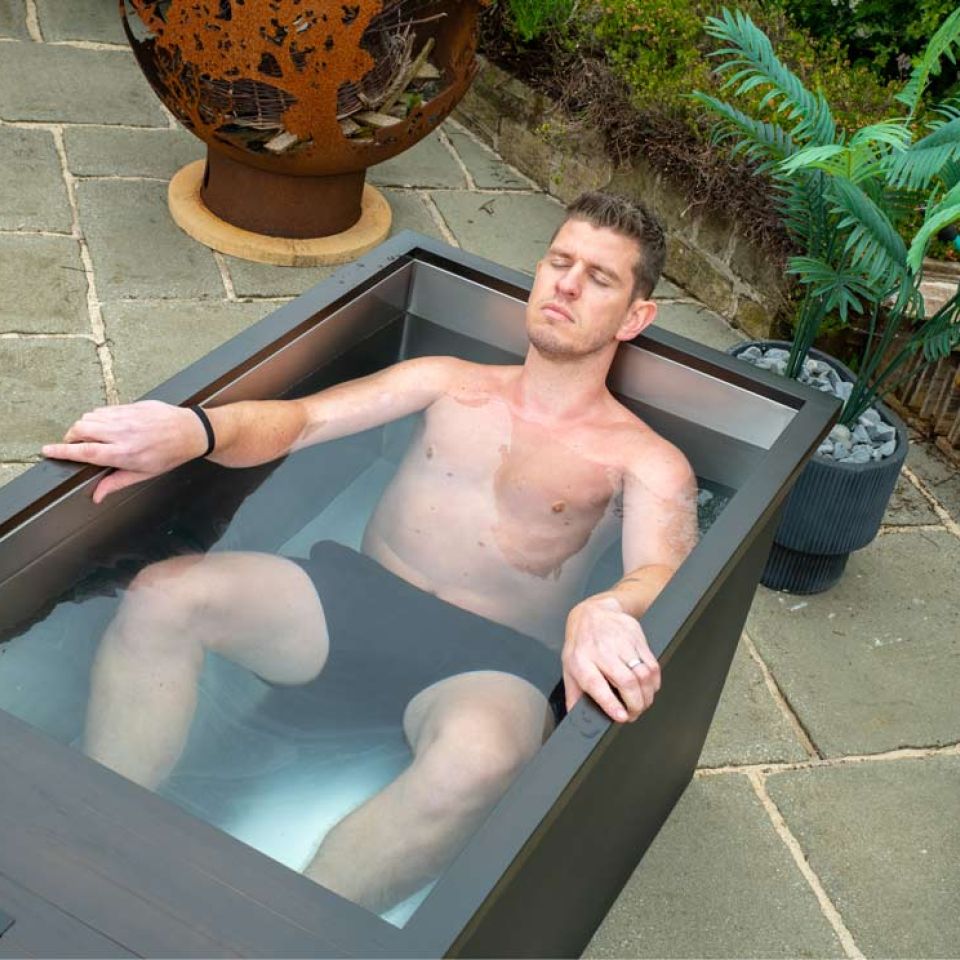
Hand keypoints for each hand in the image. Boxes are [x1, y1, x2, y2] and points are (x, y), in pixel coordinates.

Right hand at [42, 400, 207, 502]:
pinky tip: (105, 426)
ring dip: (83, 427)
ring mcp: (125, 417)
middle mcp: (121, 433)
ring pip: (89, 417)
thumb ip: (116, 482)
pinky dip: (98, 418)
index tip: (47, 450)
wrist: (190, 431)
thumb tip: (96, 496)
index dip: (61, 451)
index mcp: (123, 453)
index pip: (83, 451)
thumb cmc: (170, 455)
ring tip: (90, 437)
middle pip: (80, 430)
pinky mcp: (130, 406)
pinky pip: (103, 409)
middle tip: (73, 445)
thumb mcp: (144, 474)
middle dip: (70, 437)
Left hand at [561, 595, 660, 722]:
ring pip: (642, 674)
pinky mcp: (637, 638)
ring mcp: (621, 643)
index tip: (622, 716)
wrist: (593, 612)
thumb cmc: (580, 644)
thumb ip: (573, 694)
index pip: (596, 684)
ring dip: (646, 696)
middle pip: (626, 681)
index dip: (611, 703)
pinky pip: (652, 665)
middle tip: (634, 713)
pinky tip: (649, 688)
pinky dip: (654, 682)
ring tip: (642, 704)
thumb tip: (576, 717)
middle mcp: (601, 651)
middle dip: (635, 704)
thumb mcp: (568, 667)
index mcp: (581, 661)